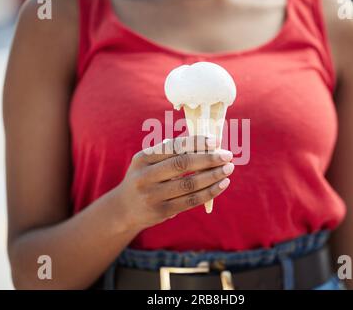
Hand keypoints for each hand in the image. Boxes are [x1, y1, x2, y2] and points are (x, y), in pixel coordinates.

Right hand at [115, 136, 233, 229]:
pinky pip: (190, 201)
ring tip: (228, 169)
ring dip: (212, 176)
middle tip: (227, 155)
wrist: (124, 209)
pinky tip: (221, 184)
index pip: (172, 147)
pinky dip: (209, 192)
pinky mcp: (161, 212)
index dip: (195, 143)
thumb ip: (169, 151)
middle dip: (208, 159)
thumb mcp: (148, 162)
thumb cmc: (144, 178)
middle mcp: (145, 176)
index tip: (215, 141)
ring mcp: (152, 196)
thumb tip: (203, 140)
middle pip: (181, 165)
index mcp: (142, 158)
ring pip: (188, 184)